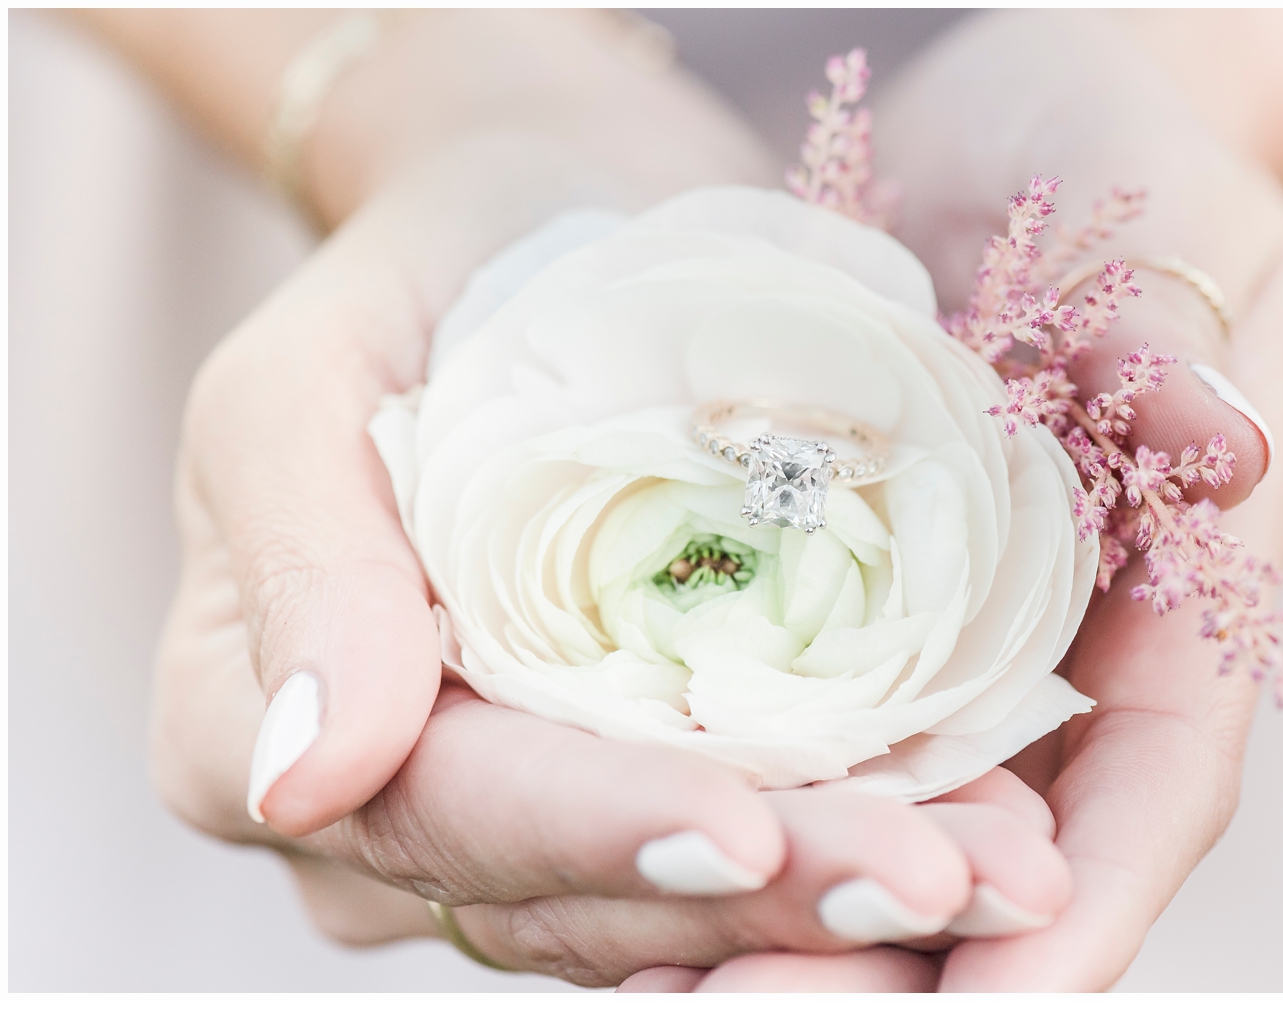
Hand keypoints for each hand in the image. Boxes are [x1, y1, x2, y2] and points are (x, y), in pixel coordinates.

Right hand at [147, 13, 1081, 981]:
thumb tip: (303, 778)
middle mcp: (394, 803)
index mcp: (261, 724)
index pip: (433, 813)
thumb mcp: (307, 376)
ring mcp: (525, 807)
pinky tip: (988, 829)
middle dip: (766, 900)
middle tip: (945, 877)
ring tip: (1003, 869)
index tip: (738, 828)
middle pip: (579, 890)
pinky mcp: (640, 770)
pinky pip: (748, 842)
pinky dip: (866, 838)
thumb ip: (300, 567)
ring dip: (843, 897)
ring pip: (679, 901)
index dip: (586, 835)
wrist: (550, 226)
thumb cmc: (420, 276)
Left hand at [618, 10, 1282, 990]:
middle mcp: (1053, 645)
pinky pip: (789, 729)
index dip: (1076, 918)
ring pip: (879, 820)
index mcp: (1171, 589)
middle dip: (891, 958)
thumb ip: (1187, 331)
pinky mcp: (834, 594)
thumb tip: (1229, 446)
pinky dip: (723, 801)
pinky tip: (624, 849)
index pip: (1144, 793)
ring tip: (662, 984)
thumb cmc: (1104, 154)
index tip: (991, 1005)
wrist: (990, 126)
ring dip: (782, 914)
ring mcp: (941, 633)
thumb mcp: (1162, 218)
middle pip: (996, 857)